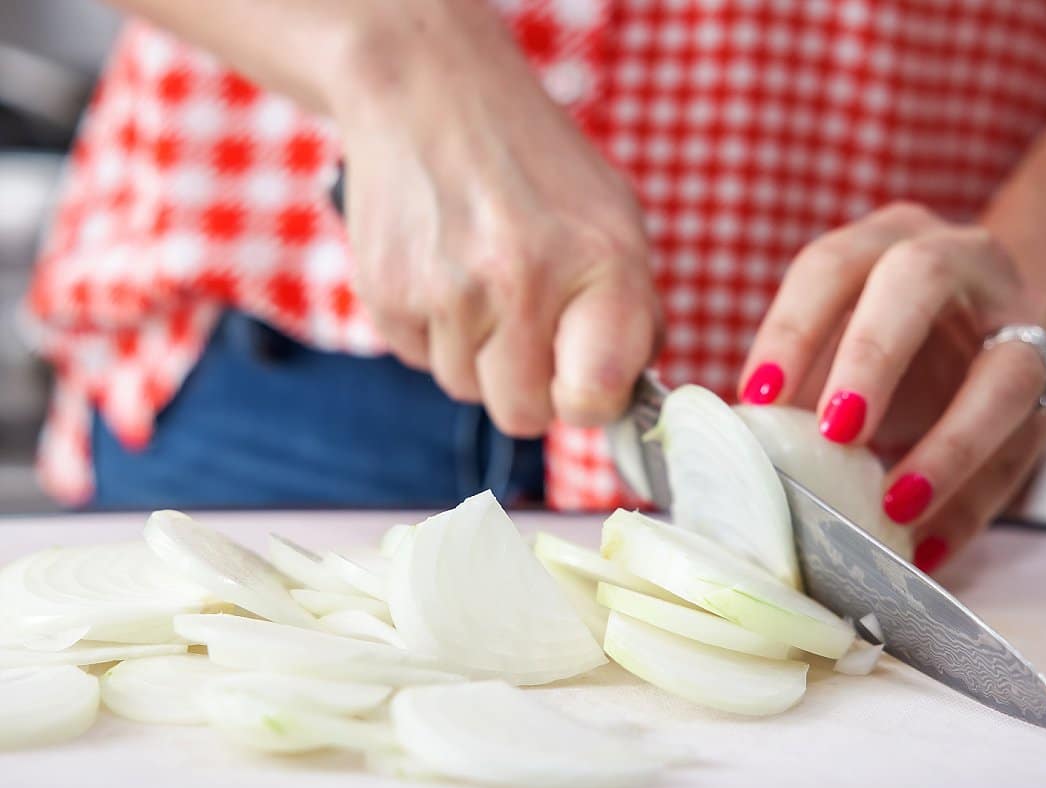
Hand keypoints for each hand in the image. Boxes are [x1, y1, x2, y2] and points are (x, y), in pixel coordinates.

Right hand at [331, 0, 658, 436]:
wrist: (429, 91)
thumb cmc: (536, 165)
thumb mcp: (616, 220)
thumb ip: (633, 313)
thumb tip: (627, 399)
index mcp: (602, 262)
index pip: (594, 400)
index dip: (587, 400)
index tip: (579, 379)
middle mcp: (524, 280)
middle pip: (522, 414)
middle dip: (525, 382)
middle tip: (525, 322)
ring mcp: (449, 289)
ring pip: (465, 388)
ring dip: (475, 352)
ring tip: (479, 277)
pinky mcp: (387, 292)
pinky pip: (418, 359)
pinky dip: (431, 329)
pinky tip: (440, 268)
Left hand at [740, 203, 1045, 570]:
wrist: (998, 324)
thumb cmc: (896, 338)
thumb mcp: (844, 342)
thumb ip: (802, 385)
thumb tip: (737, 451)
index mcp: (888, 240)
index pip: (831, 266)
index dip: (792, 328)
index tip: (758, 398)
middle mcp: (962, 258)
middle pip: (920, 279)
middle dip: (873, 355)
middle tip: (836, 433)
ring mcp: (1023, 319)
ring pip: (1004, 375)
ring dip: (948, 448)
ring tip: (896, 508)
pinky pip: (1024, 450)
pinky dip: (973, 506)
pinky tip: (928, 548)